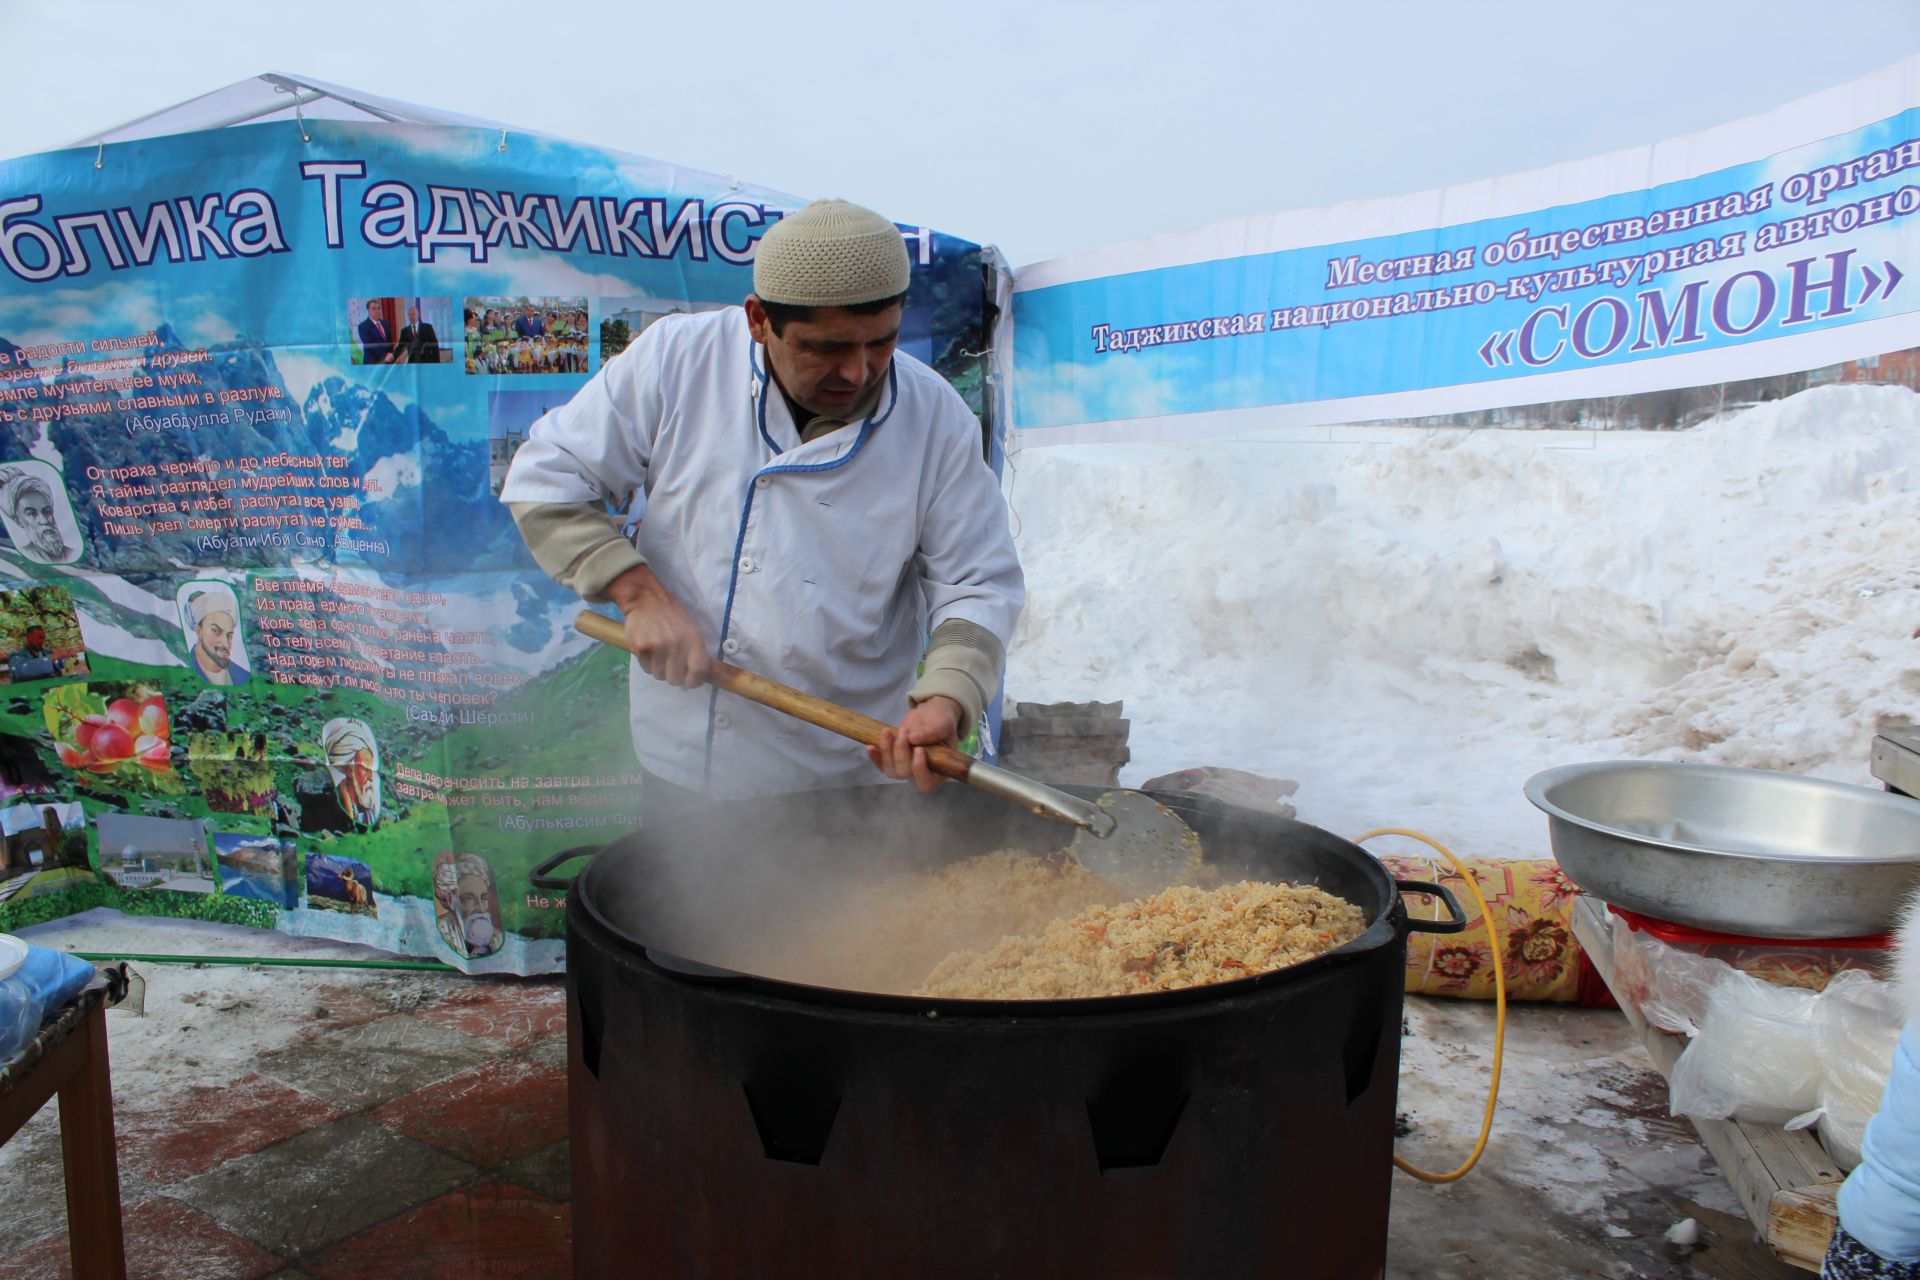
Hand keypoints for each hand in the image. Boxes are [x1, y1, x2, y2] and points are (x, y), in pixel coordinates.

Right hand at [606, 564, 711, 688]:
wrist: (646, 599)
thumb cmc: (672, 617)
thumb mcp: (691, 630)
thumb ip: (695, 654)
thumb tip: (695, 681)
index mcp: (693, 638)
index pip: (698, 670)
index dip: (694, 681)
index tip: (689, 683)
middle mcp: (676, 643)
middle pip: (675, 679)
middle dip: (673, 677)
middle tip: (669, 667)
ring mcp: (657, 645)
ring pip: (658, 675)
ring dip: (658, 670)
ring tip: (658, 654)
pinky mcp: (640, 647)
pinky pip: (645, 668)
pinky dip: (646, 663)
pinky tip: (648, 650)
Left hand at [868, 696, 961, 792]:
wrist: (930, 713)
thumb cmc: (942, 721)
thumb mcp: (944, 724)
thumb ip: (933, 732)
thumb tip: (913, 739)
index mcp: (939, 770)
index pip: (926, 782)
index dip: (919, 769)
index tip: (918, 749)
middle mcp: (921, 774)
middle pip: (905, 773)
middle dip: (901, 752)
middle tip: (904, 730)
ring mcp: (905, 768)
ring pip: (891, 770)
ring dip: (886, 752)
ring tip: (887, 732)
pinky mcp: (893, 760)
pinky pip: (881, 765)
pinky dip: (875, 757)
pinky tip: (870, 746)